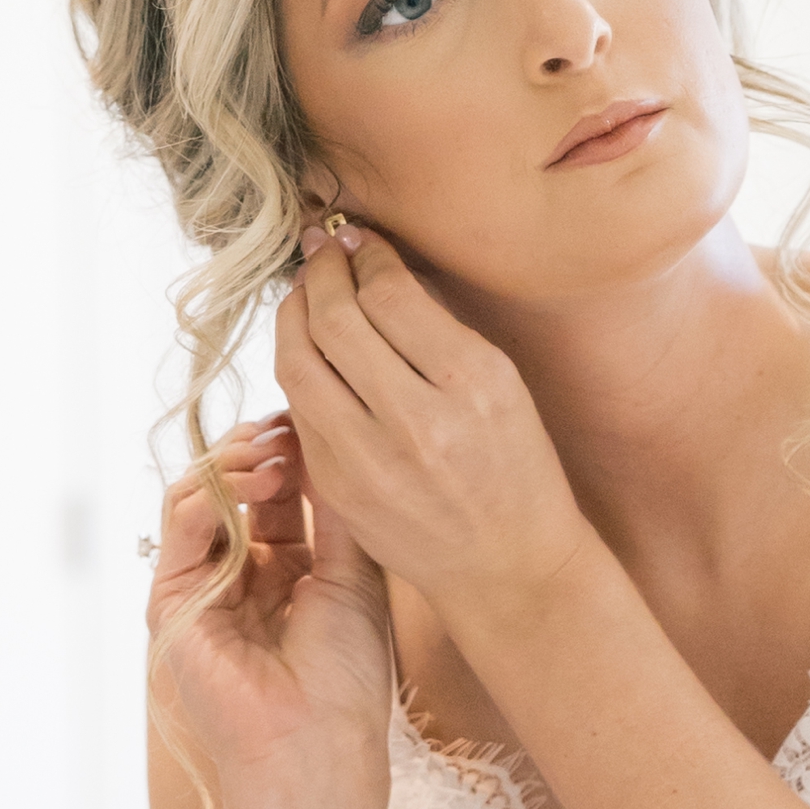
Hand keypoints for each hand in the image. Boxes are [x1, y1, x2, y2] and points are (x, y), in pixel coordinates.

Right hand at [144, 418, 391, 808]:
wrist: (316, 744)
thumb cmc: (347, 680)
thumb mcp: (356, 576)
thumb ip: (336, 508)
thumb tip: (327, 438)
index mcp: (284, 572)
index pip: (275, 491)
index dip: (292, 451)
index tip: (318, 423)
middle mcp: (239, 575)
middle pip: (232, 485)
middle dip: (261, 447)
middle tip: (292, 430)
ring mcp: (202, 587)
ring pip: (200, 493)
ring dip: (238, 463)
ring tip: (278, 458)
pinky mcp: (173, 601)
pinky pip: (180, 524)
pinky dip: (215, 492)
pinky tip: (258, 484)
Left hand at [275, 224, 592, 690]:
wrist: (509, 569)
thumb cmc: (516, 470)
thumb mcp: (504, 387)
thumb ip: (438, 328)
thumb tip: (373, 264)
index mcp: (472, 385)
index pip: (390, 293)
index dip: (364, 254)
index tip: (359, 240)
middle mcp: (418, 423)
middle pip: (336, 318)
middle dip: (320, 271)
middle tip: (321, 250)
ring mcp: (369, 462)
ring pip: (299, 360)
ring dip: (294, 314)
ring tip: (305, 291)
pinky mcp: (339, 489)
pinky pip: (300, 407)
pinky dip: (299, 366)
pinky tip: (310, 347)